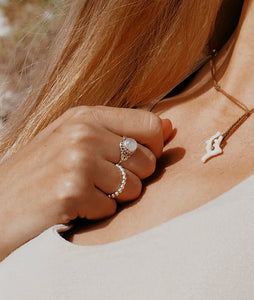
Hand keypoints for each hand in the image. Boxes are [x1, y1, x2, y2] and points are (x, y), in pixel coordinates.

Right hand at [0, 106, 171, 258]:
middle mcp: (83, 133)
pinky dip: (97, 211)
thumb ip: (122, 131)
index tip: (139, 159)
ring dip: (114, 196)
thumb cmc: (41, 169)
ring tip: (86, 191)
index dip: (155, 147)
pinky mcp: (72, 191)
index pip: (150, 124)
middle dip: (133, 177)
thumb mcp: (76, 138)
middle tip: (103, 180)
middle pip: (147, 160)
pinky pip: (111, 207)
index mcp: (86, 115)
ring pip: (134, 187)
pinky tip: (74, 204)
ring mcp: (78, 161)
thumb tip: (170, 127)